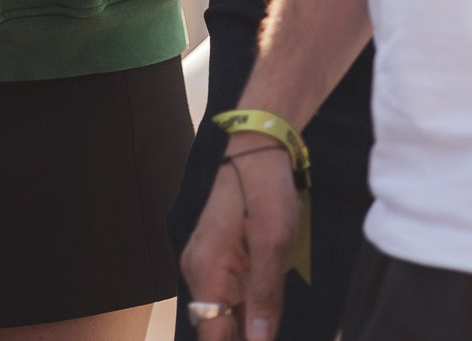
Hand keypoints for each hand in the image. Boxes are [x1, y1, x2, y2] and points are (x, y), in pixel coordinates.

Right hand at [180, 148, 299, 340]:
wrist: (254, 149)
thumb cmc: (264, 189)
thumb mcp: (274, 243)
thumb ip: (265, 295)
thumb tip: (261, 340)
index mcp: (207, 270)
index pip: (212, 334)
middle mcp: (197, 270)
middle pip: (214, 326)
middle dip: (243, 337)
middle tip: (272, 336)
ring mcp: (204, 263)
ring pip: (220, 312)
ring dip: (244, 327)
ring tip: (272, 330)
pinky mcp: (216, 256)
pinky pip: (225, 294)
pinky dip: (243, 310)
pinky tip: (265, 315)